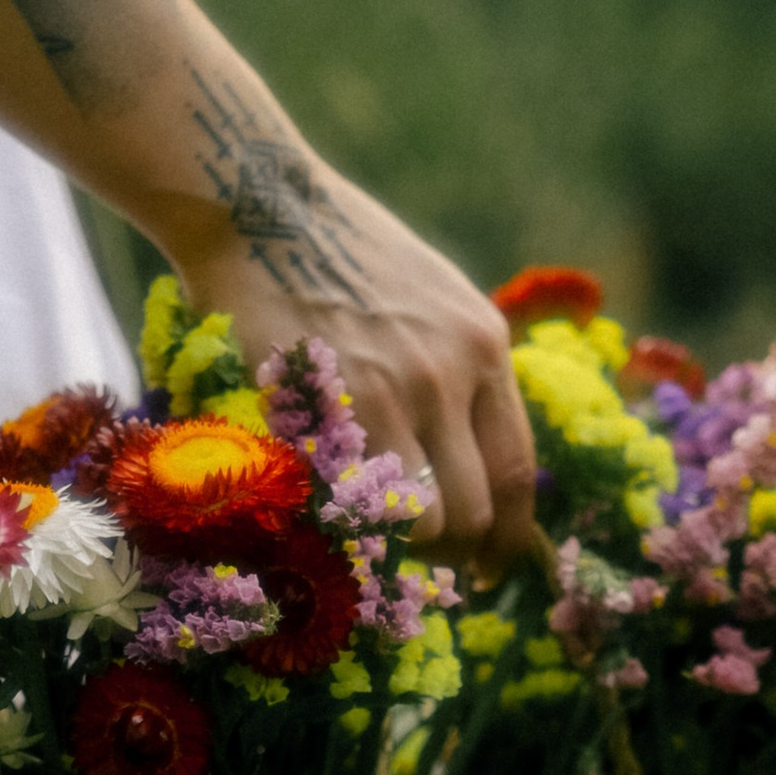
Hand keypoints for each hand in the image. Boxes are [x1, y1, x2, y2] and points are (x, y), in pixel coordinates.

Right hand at [184, 167, 539, 578]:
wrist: (259, 206)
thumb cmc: (338, 252)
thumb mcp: (433, 298)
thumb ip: (460, 368)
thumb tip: (468, 455)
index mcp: (484, 346)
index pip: (516, 474)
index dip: (506, 539)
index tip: (487, 568)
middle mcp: (452, 372)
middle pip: (473, 513)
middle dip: (449, 555)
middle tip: (418, 565)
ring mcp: (392, 391)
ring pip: (420, 522)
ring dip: (394, 546)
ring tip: (369, 539)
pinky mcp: (330, 404)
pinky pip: (354, 500)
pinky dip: (343, 519)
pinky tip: (323, 509)